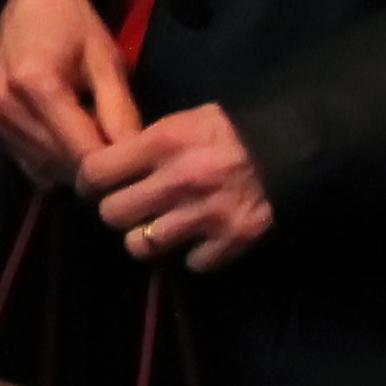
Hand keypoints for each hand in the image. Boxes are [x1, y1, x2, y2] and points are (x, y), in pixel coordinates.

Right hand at [0, 0, 139, 185]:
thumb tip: (134, 157)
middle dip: (98, 167)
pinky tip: (73, 142)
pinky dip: (58, 165)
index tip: (140, 161)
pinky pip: (33, 165)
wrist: (25, 7)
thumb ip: (119, 110)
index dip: (115, 164)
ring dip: (77, 168)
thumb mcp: (106, 60)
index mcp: (36, 83)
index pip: (82, 151)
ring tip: (98, 143)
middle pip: (63, 163)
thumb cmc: (73, 27)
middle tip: (125, 154)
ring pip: (47, 170)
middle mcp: (7, 106)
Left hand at [77, 105, 272, 271]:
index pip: (95, 173)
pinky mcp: (234, 239)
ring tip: (160, 226)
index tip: (94, 186)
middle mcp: (180, 180)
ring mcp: (207, 213)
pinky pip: (192, 263)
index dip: (88, 182)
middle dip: (117, 212)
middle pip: (112, 215)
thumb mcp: (183, 122)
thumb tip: (104, 168)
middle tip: (130, 208)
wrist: (298, 147)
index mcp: (163, 143)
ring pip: (142, 246)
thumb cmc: (232, 131)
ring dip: (147, 239)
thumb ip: (144, 145)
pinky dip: (195, 255)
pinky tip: (201, 237)